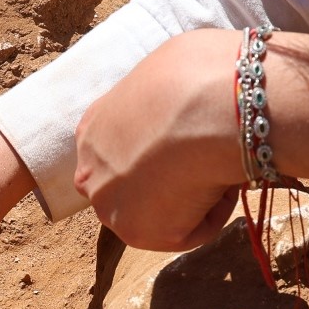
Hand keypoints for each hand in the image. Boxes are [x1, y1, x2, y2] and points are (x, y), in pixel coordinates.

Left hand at [73, 28, 308, 249]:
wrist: (210, 104)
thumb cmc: (200, 76)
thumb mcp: (171, 74)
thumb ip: (165, 102)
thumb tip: (193, 108)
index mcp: (94, 127)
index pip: (126, 152)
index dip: (165, 152)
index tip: (196, 143)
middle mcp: (90, 168)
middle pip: (140, 187)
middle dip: (174, 180)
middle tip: (210, 158)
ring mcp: (108, 205)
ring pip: (166, 210)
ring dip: (196, 195)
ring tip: (216, 163)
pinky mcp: (137, 234)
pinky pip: (189, 230)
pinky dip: (213, 211)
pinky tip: (218, 181)